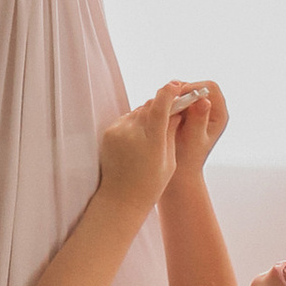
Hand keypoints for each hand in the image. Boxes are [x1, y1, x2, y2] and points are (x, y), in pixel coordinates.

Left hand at [97, 81, 196, 213]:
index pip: (160, 106)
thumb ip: (171, 133)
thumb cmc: (150, 184)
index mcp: (152, 141)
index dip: (169, 93)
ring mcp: (118, 132)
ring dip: (148, 114)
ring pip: (137, 111)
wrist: (120, 199)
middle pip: (149, 106)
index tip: (176, 86)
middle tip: (171, 107)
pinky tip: (140, 136)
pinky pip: (126, 119)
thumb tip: (176, 111)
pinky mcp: (108, 133)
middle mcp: (132, 133)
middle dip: (161, 104)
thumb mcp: (169, 160)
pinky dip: (135, 122)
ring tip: (155, 129)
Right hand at [169, 78, 227, 174]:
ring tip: (163, 111)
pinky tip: (161, 114)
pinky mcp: (186, 112)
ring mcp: (198, 110)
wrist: (180, 171)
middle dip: (181, 92)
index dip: (194, 87)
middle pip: (196, 86)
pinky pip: (176, 99)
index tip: (178, 97)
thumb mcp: (193, 139)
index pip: (210, 88)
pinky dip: (168, 103)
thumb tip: (204, 101)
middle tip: (167, 103)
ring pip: (184, 91)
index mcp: (219, 115)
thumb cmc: (188, 158)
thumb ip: (198, 120)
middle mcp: (211, 110)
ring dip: (173, 97)